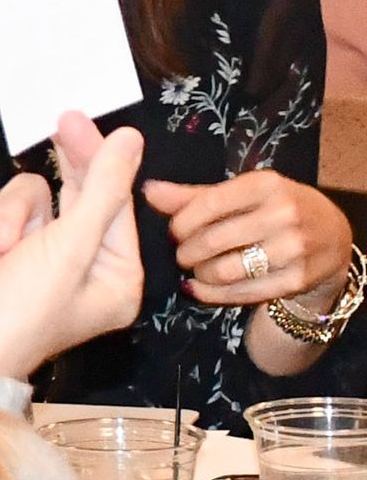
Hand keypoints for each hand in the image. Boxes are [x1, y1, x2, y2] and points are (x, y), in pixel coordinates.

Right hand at [0, 113, 145, 380]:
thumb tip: (131, 139)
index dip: (98, 159)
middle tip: (61, 121)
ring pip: (29, 200)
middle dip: (64, 172)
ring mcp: (33, 260)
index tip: (78, 120)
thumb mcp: (69, 247)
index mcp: (114, 277)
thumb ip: (101, 188)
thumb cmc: (20, 310)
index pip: (114, 203)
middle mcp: (79, 267)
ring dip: (11, 216)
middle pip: (77, 196)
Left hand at [143, 169, 353, 309]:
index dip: (181, 222)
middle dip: (187, 251)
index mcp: (265, 185)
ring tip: (193, 269)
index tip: (171, 232)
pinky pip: (245, 292)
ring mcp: (294, 250)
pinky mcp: (298, 280)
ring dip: (201, 273)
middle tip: (179, 253)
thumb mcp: (243, 192)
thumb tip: (149, 191)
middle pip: (215, 239)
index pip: (209, 204)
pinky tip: (197, 288)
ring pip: (228, 269)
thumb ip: (195, 195)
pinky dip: (213, 294)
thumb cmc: (275, 207)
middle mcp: (283, 215)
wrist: (332, 235)